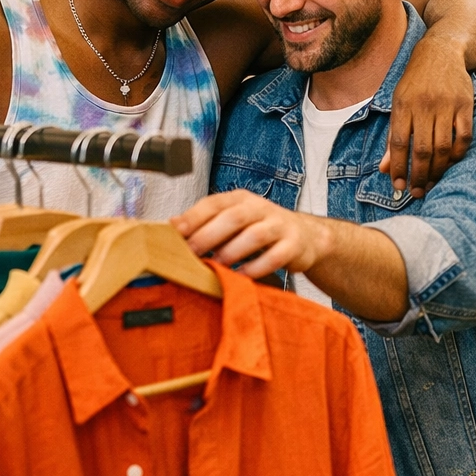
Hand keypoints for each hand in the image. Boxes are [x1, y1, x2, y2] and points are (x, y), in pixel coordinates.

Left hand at [171, 190, 324, 279]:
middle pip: (234, 217)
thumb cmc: (260, 229)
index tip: (173, 233)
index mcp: (241, 199)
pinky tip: (242, 276)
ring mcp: (280, 225)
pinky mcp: (294, 244)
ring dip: (232, 251)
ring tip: (217, 266)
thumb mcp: (233, 221)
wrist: (305, 236)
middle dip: (209, 236)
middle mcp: (260, 208)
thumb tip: (169, 227)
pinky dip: (256, 267)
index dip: (193, 217)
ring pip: (255, 235)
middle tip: (190, 254)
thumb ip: (205, 223)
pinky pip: (275, 256)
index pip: (214, 203)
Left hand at [380, 36, 473, 197]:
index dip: (398, 167)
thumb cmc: (415, 82)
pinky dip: (458, 153)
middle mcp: (424, 106)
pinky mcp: (465, 104)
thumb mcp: (398, 103)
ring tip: (432, 183)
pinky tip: (451, 163)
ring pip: (443, 146)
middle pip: (422, 149)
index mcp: (403, 105)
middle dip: (418, 175)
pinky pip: (464, 136)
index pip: (399, 143)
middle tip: (417, 192)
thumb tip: (385, 168)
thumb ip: (393, 135)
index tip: (399, 186)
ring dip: (438, 169)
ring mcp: (447, 105)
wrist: (441, 51)